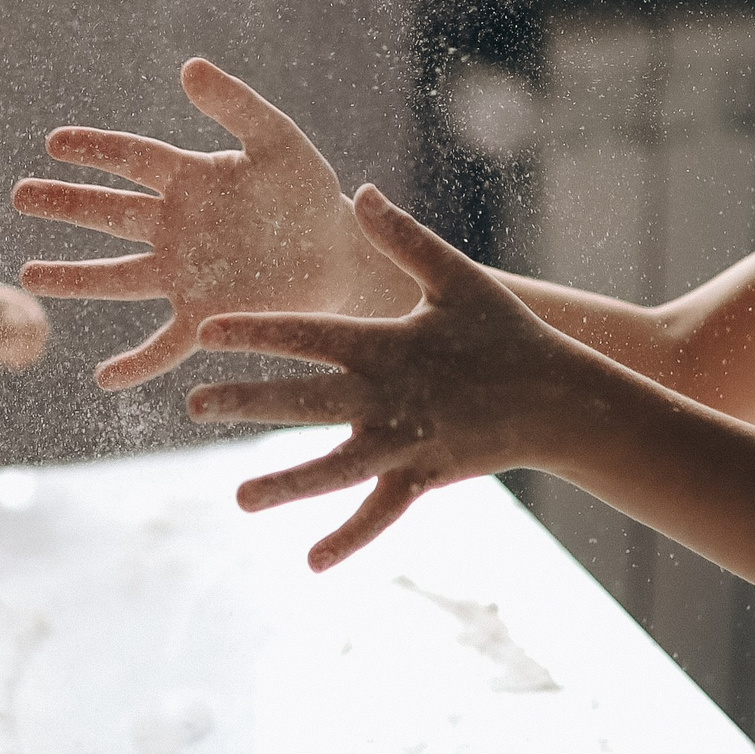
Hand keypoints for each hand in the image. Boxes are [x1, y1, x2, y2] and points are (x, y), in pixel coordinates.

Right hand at [14, 58, 411, 389]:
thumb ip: (235, 104)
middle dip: (66, 204)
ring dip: (75, 278)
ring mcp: (185, 273)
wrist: (342, 251)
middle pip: (111, 214)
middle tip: (20, 195)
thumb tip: (188, 66)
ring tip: (30, 274)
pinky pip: (164, 343)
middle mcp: (177, 226)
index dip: (94, 149)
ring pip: (119, 277)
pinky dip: (138, 363)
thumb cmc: (308, 193)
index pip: (132, 159)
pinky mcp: (207, 315)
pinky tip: (105, 379)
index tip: (54, 142)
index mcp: (191, 179)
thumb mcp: (277, 140)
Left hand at [188, 185, 598, 571]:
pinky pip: (380, 512)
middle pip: (304, 402)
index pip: (307, 335)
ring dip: (285, 484)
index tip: (206, 332)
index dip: (256, 331)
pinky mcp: (424, 477)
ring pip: (334, 468)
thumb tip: (361, 191)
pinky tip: (312, 562)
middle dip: (247, 403)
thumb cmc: (504, 333)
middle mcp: (387, 397)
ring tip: (238, 500)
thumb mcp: (456, 277)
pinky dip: (349, 537)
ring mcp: (404, 443)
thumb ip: (404, 238)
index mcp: (388, 345)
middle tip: (194, 405)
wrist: (559, 398)